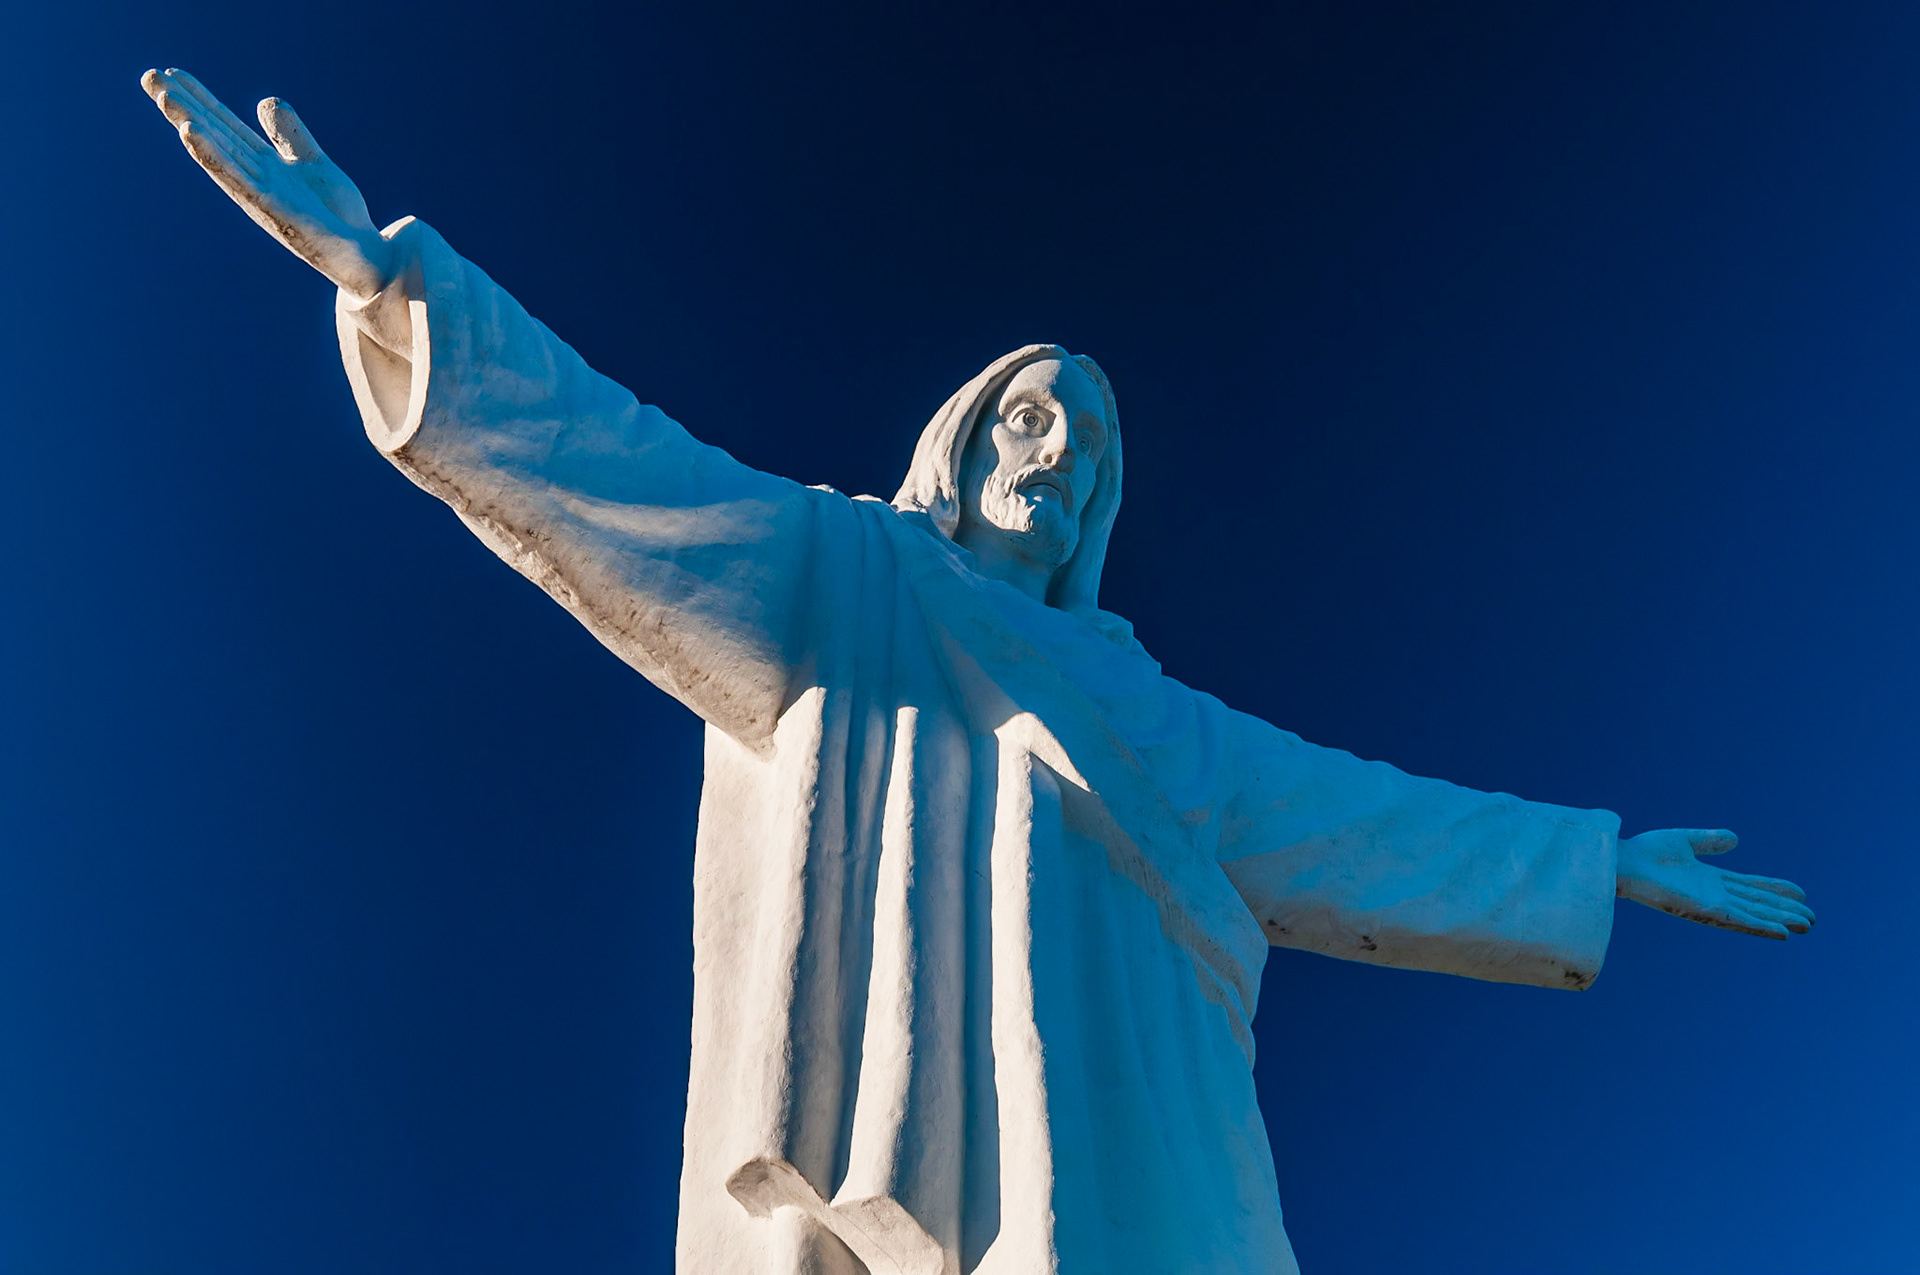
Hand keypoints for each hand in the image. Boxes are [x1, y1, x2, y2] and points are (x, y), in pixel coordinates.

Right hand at [141, 68, 394, 299]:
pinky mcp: (275, 212)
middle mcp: (254, 179)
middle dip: (182, 107)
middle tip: (148, 75)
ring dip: (190, 125)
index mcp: (262, 166)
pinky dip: (213, 157)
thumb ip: (290, 135)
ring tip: (164, 96)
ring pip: (218, 154)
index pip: (225, 125)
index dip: (200, 99)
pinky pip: (238, 180)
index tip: (171, 71)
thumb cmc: (337, 216)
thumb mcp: (312, 164)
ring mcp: (261, 196)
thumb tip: (265, 101)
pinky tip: (191, 134)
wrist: (368, 258)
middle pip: (213, 136)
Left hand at [1616, 828, 1813, 939]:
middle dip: (1784, 910)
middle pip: (1757, 903)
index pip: (1749, 885)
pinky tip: (1782, 932)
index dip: (1775, 889)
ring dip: (1780, 920)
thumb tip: (1736, 839)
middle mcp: (1713, 894)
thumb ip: (1709, 839)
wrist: (1625, 862)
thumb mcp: (1685, 840)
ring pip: (1754, 914)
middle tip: (1812, 918)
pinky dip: (1760, 926)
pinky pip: (1738, 920)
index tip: (1801, 892)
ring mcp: (1710, 904)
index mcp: (1709, 879)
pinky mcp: (1704, 911)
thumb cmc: (1646, 852)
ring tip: (1806, 925)